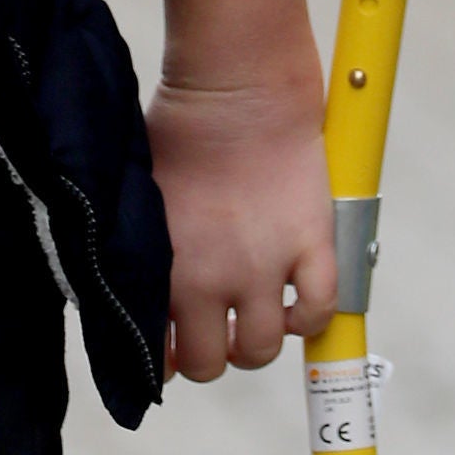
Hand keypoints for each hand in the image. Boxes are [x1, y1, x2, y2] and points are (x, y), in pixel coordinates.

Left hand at [147, 73, 334, 382]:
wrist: (235, 90)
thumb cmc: (177, 131)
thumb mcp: (140, 200)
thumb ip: (140, 251)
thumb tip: (134, 286)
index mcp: (163, 270)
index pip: (157, 351)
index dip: (165, 358)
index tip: (172, 348)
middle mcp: (212, 280)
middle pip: (210, 363)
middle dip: (210, 353)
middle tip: (215, 329)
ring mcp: (265, 267)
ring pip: (262, 349)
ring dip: (256, 342)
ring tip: (253, 316)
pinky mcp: (311, 246)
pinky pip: (319, 311)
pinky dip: (309, 318)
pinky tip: (294, 301)